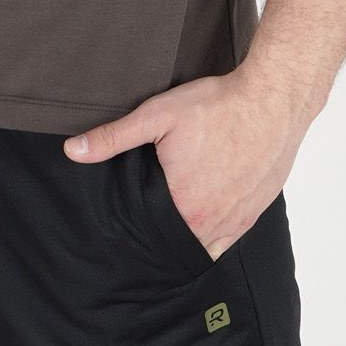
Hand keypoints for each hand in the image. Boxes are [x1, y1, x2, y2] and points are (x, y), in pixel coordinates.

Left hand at [60, 70, 311, 260]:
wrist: (273, 99)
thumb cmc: (217, 105)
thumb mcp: (157, 115)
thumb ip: (113, 137)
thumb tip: (73, 150)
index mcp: (184, 207)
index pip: (148, 236)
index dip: (133, 232)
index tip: (122, 225)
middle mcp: (211, 223)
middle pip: (175, 243)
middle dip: (157, 237)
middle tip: (142, 223)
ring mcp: (237, 220)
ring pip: (202, 245)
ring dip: (184, 238)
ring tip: (166, 223)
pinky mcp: (255, 212)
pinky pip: (227, 241)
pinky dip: (212, 236)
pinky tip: (199, 221)